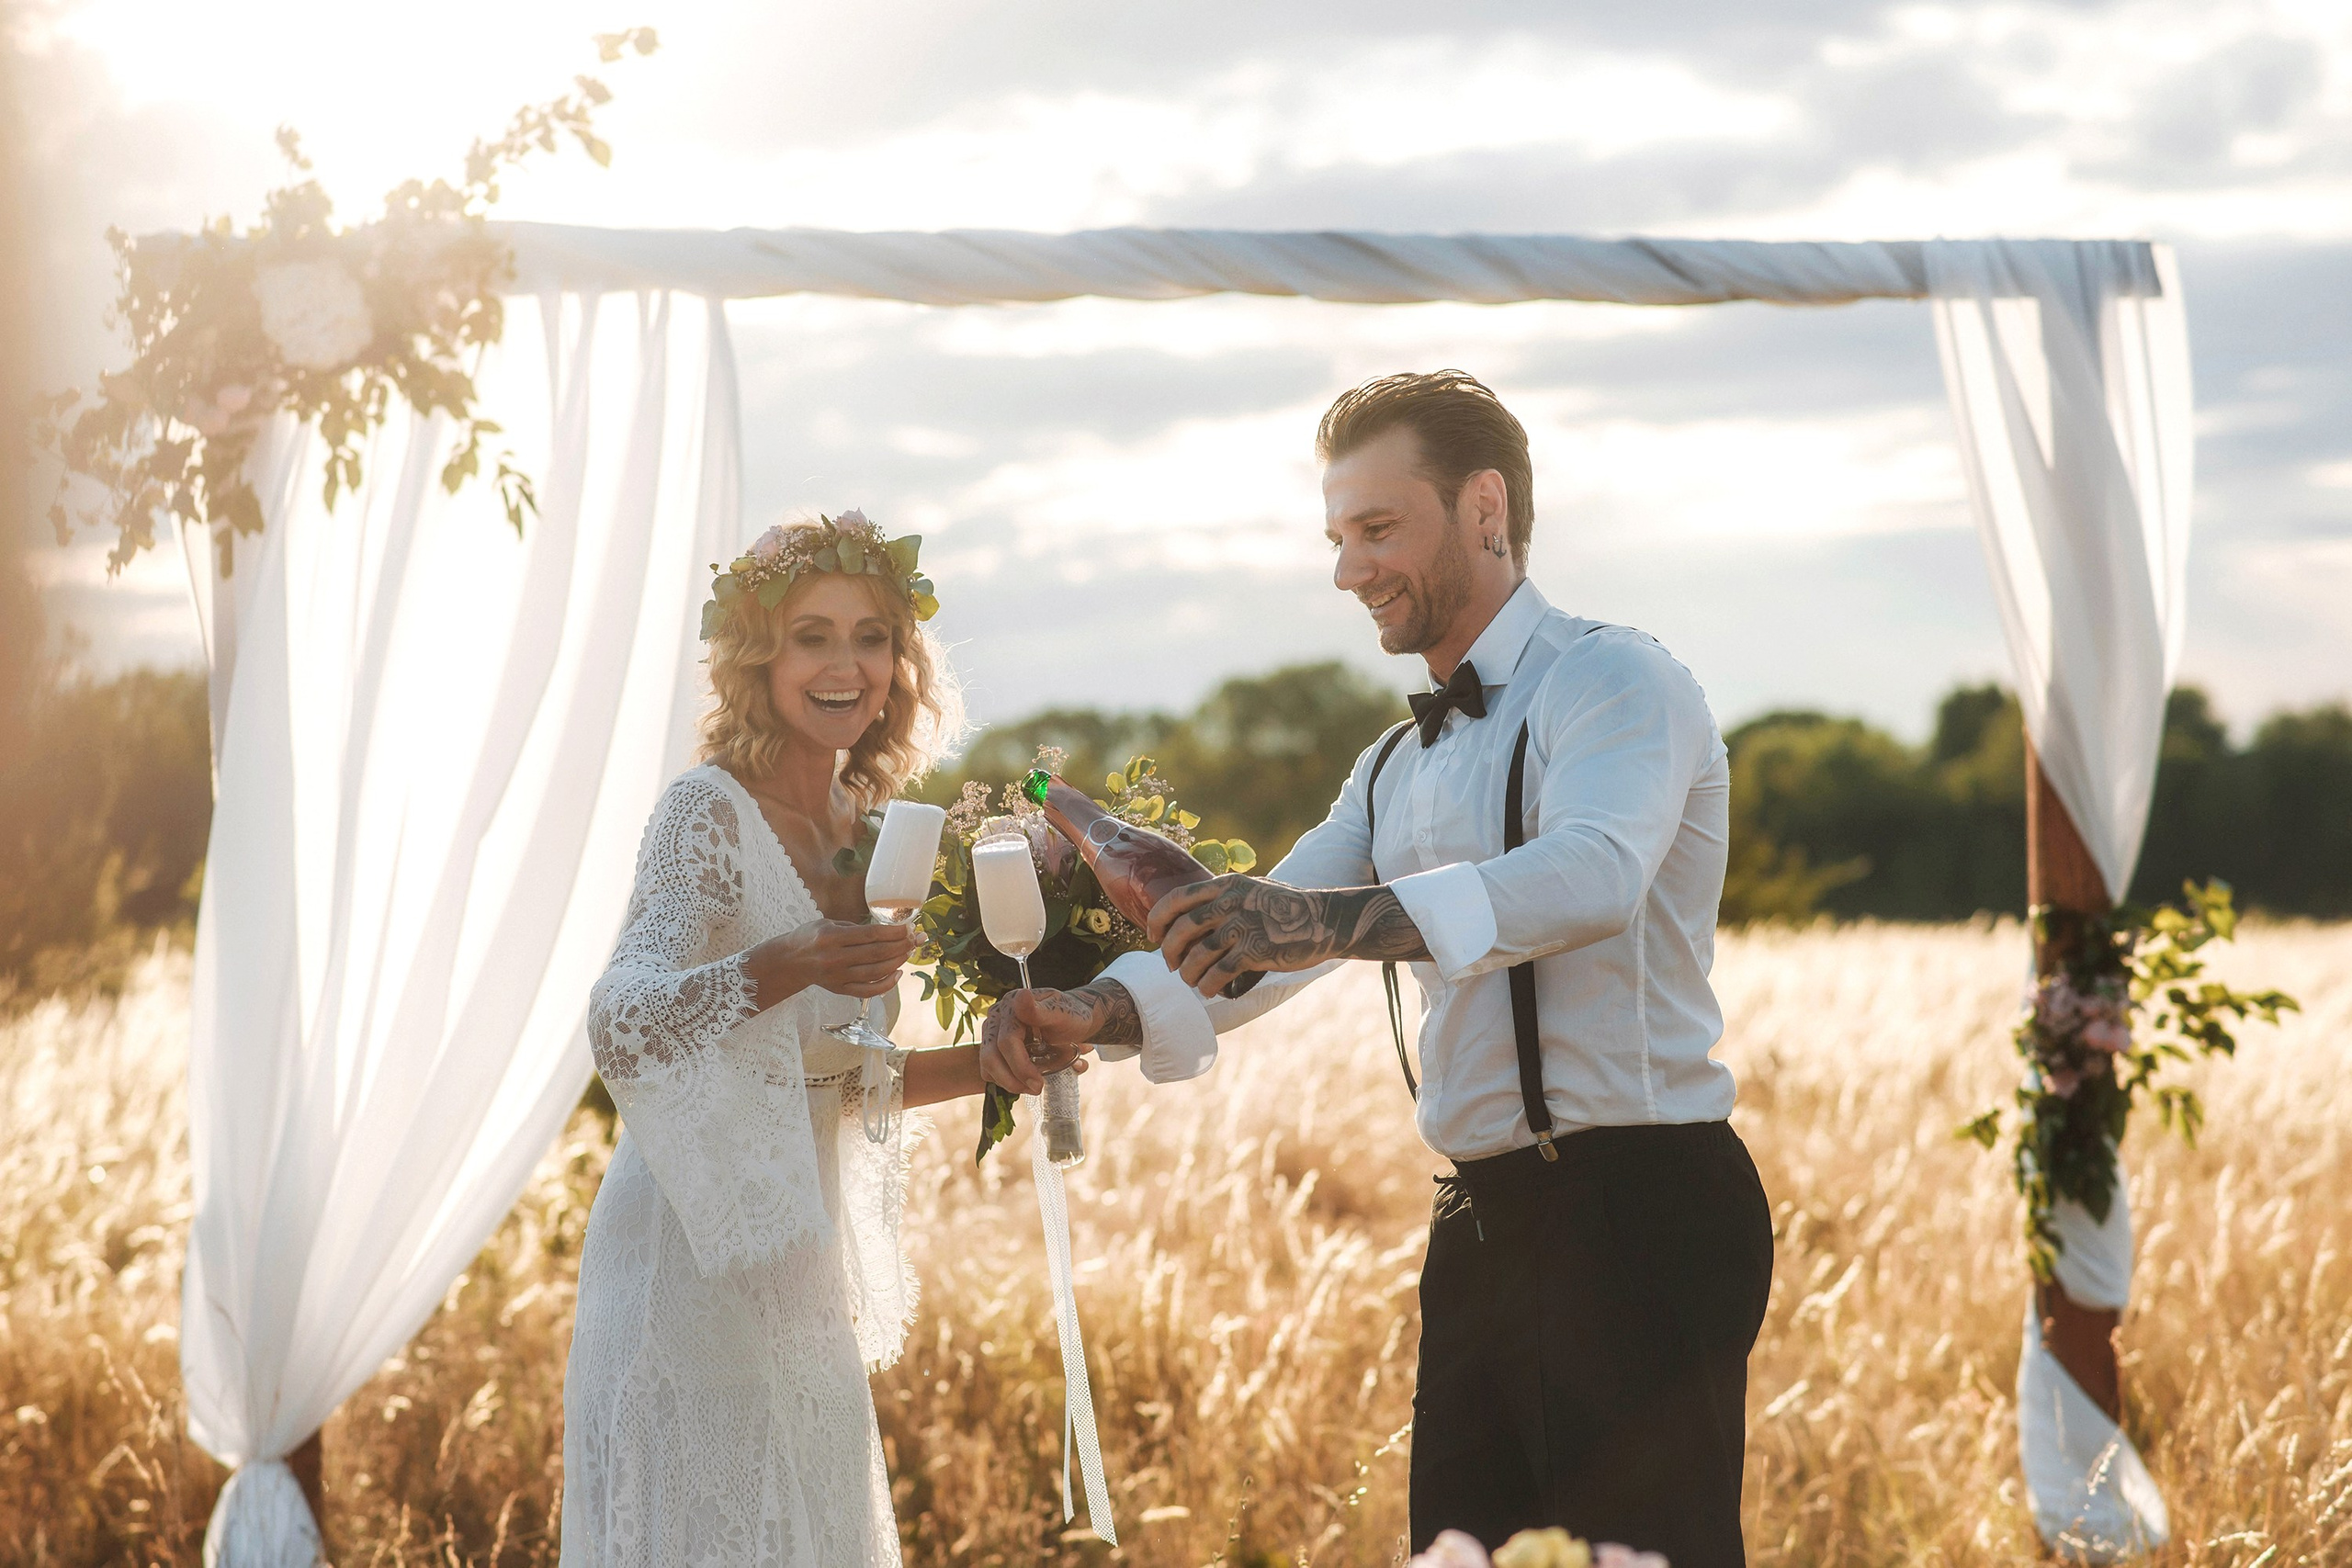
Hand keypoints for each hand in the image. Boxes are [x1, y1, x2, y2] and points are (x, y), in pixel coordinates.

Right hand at [752, 919, 921, 1002]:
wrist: (789, 962)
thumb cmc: (811, 937)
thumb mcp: (828, 923)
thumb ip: (855, 928)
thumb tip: (887, 929)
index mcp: (832, 937)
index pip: (871, 934)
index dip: (894, 931)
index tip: (909, 927)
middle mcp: (835, 958)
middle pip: (877, 953)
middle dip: (901, 945)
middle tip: (915, 939)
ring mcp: (838, 976)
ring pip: (876, 971)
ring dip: (897, 961)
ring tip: (909, 952)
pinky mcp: (840, 990)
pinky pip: (868, 990)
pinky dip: (887, 984)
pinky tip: (898, 973)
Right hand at [978, 987, 1113, 1095]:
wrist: (1076, 1021)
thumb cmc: (1072, 1017)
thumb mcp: (1063, 1015)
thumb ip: (1041, 1011)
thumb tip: (1021, 996)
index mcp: (1012, 1004)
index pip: (1006, 1041)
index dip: (1020, 1066)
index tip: (1039, 1083)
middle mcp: (997, 1016)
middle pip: (992, 1057)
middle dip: (1014, 1079)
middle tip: (1037, 1089)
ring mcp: (992, 1032)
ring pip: (988, 1066)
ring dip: (1010, 1082)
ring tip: (1033, 1086)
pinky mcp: (993, 1046)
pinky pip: (990, 1070)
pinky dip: (1007, 1080)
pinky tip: (1025, 1078)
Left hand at [1151, 876, 1427, 997]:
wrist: (1326, 921)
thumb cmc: (1287, 910)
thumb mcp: (1254, 890)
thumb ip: (1226, 897)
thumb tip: (1192, 915)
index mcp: (1227, 884)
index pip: (1177, 898)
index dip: (1158, 918)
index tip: (1152, 936)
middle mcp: (1232, 901)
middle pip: (1183, 929)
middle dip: (1169, 951)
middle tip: (1170, 965)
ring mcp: (1244, 925)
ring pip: (1198, 955)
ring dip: (1188, 973)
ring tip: (1191, 982)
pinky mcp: (1257, 949)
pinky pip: (1219, 972)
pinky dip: (1208, 985)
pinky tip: (1209, 991)